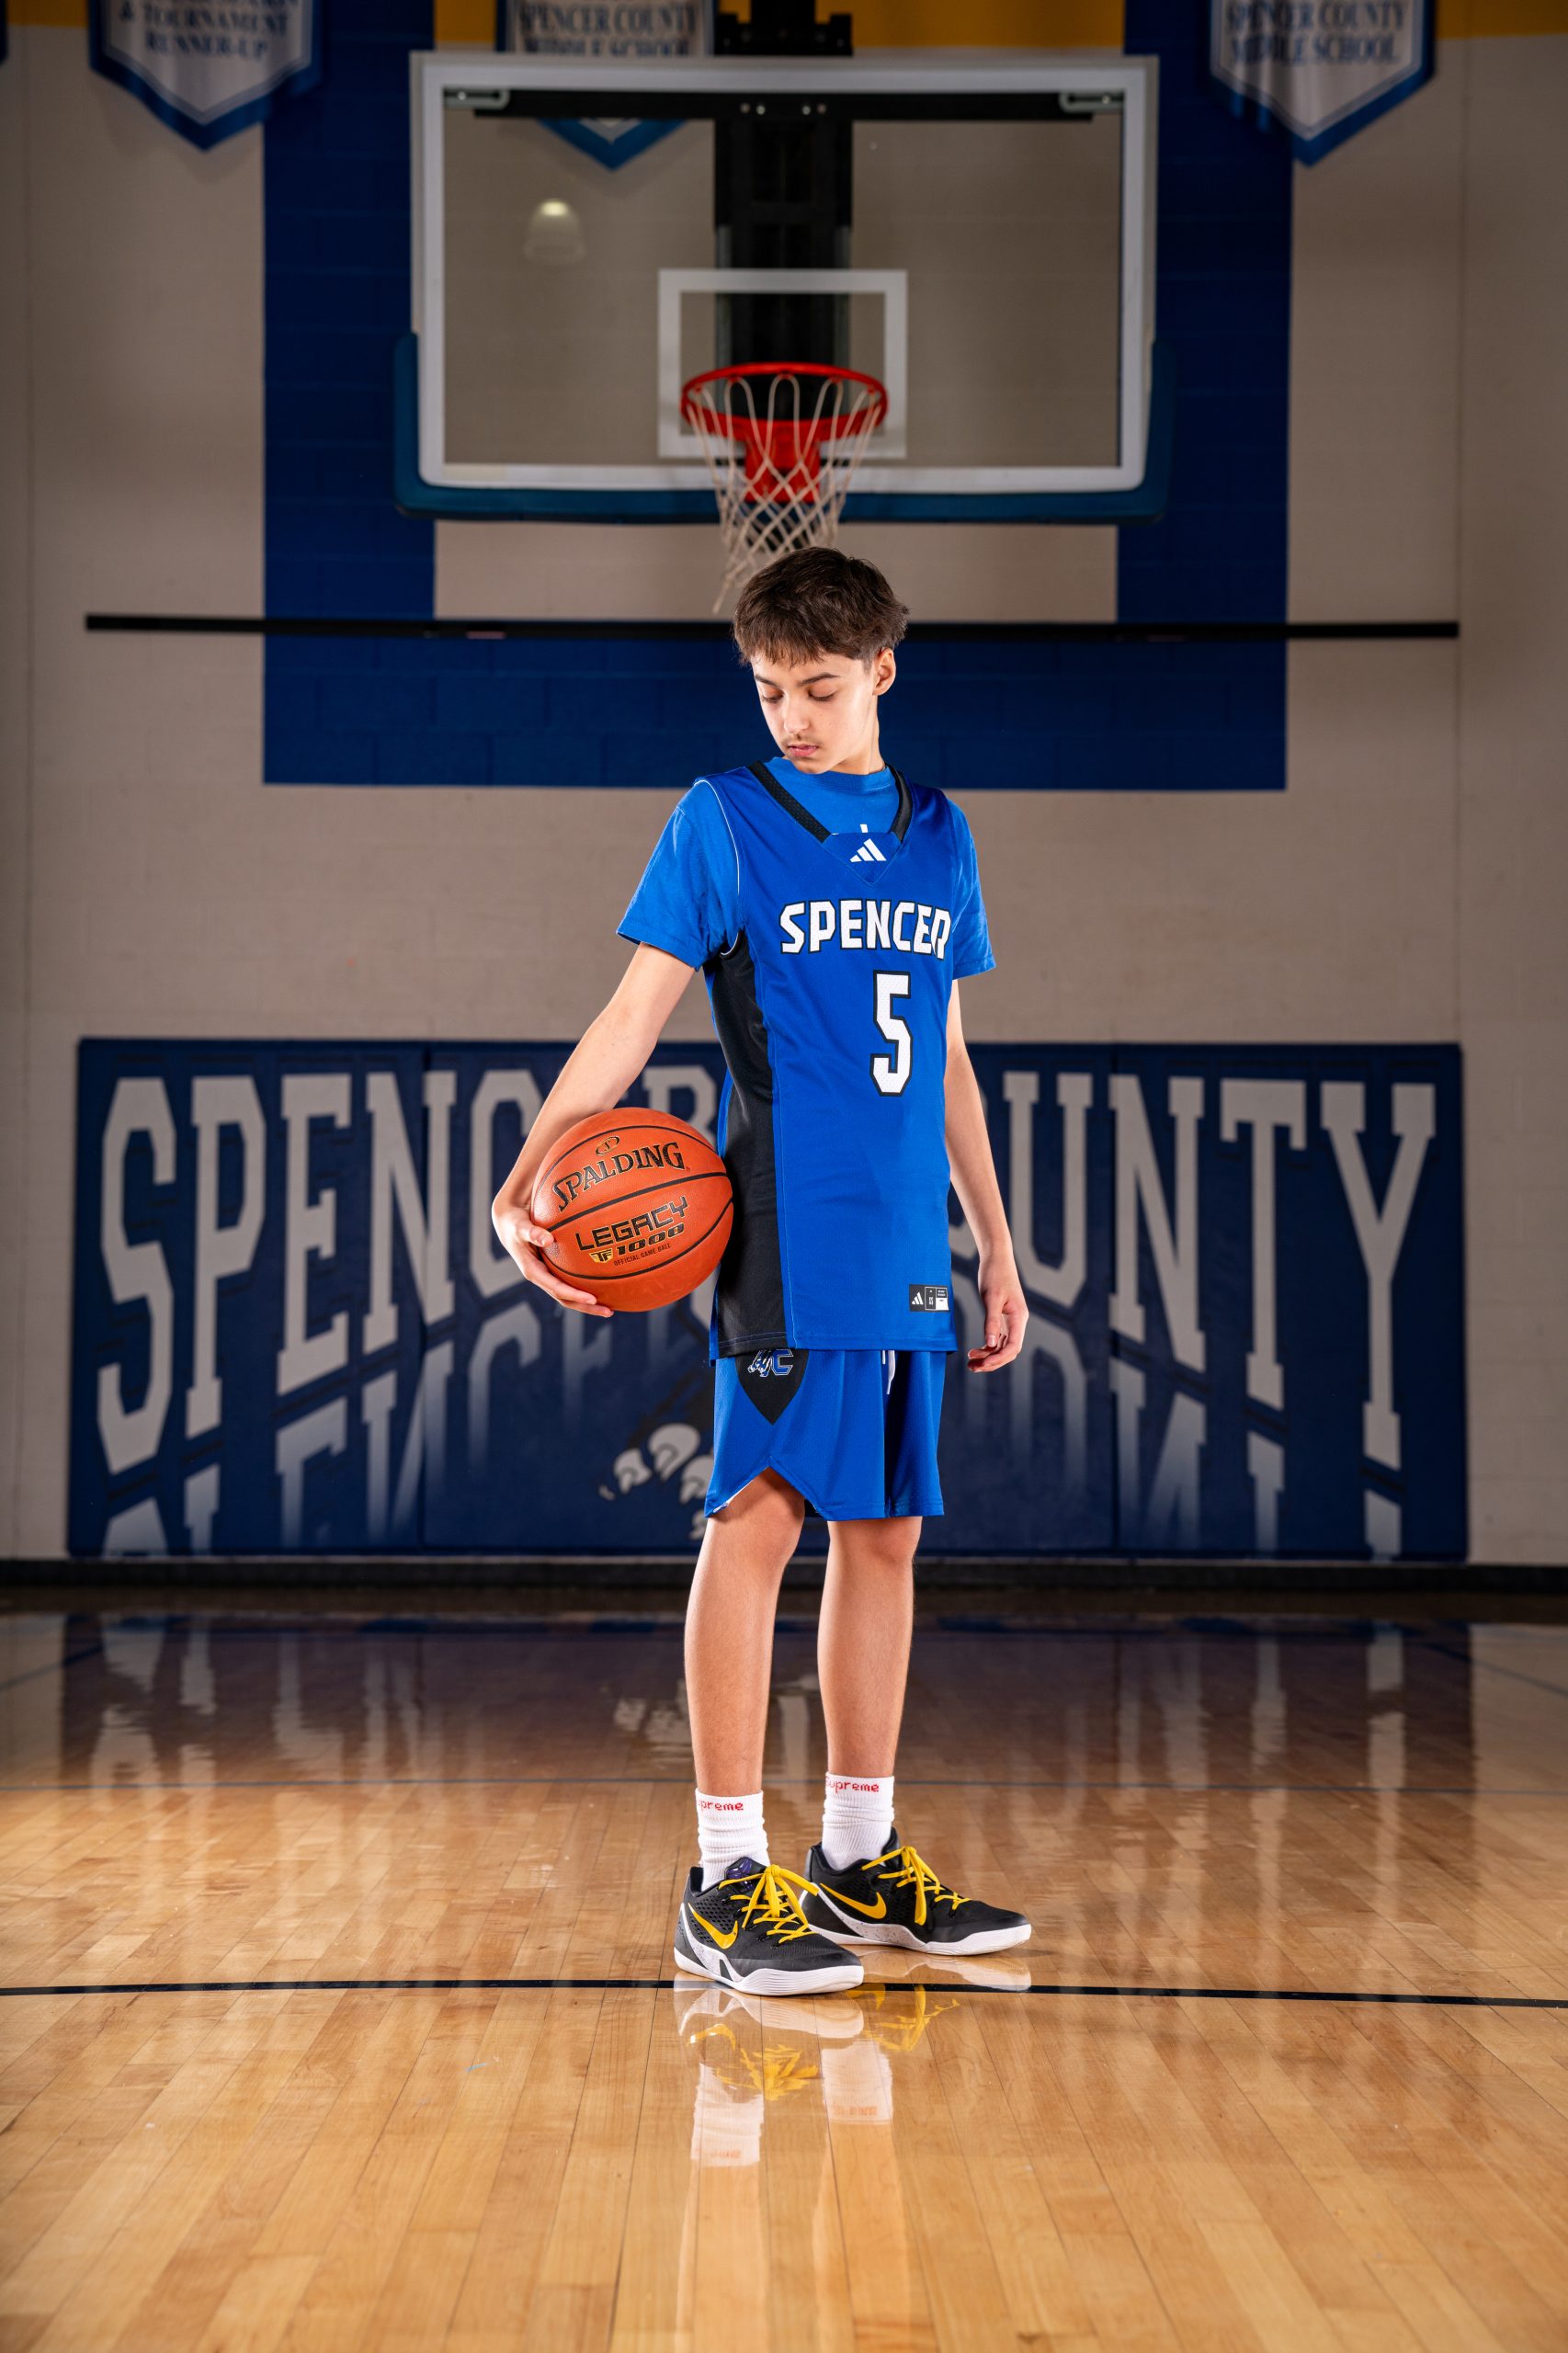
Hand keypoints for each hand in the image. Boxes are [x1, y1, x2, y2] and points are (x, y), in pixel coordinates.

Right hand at [493, 1199, 613, 1317]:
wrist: (508, 1224)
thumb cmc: (515, 1224)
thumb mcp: (520, 1227)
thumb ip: (532, 1233)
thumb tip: (548, 1240)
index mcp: (533, 1272)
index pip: (556, 1289)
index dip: (575, 1295)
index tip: (593, 1299)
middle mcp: (541, 1278)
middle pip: (566, 1299)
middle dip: (587, 1307)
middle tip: (609, 1312)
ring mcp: (547, 1276)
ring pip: (569, 1294)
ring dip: (589, 1302)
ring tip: (612, 1306)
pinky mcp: (552, 1270)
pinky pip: (571, 1281)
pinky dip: (586, 1285)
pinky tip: (605, 1283)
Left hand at [966, 1255, 1025, 1370]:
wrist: (996, 1258)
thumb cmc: (995, 1274)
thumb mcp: (991, 1298)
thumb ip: (991, 1321)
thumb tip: (990, 1344)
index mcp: (1019, 1318)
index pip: (1013, 1347)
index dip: (998, 1359)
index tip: (982, 1364)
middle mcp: (1017, 1322)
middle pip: (1008, 1351)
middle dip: (992, 1362)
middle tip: (972, 1368)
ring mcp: (1011, 1320)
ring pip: (1002, 1346)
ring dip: (988, 1356)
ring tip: (971, 1363)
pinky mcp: (1003, 1317)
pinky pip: (997, 1339)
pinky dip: (987, 1347)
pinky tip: (975, 1350)